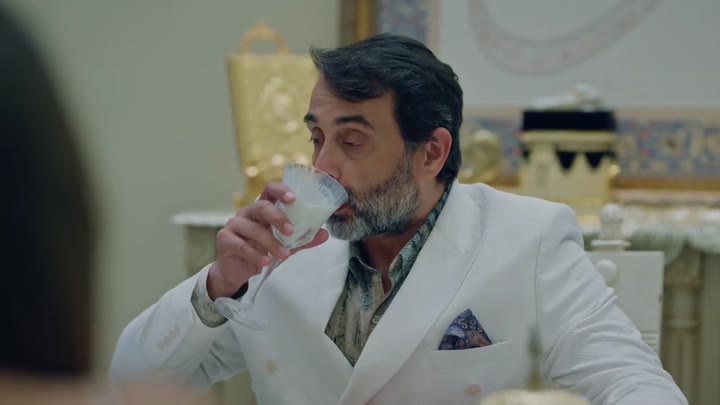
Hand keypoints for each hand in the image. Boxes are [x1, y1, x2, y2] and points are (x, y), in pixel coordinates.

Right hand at [207, 182, 328, 298]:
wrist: (238, 271)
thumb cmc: (261, 251)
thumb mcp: (284, 244)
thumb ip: (302, 239)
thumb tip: (325, 234)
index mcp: (262, 209)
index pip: (269, 190)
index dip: (281, 191)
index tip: (294, 199)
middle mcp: (247, 213)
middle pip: (261, 206)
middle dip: (278, 217)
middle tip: (291, 231)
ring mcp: (233, 225)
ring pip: (253, 229)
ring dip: (270, 243)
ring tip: (283, 255)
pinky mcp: (225, 240)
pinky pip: (242, 246)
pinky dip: (256, 255)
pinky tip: (265, 262)